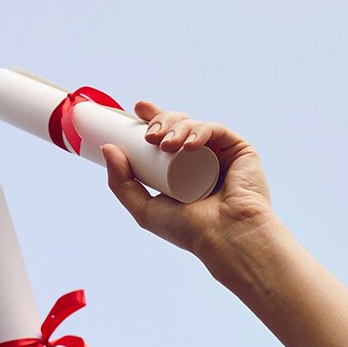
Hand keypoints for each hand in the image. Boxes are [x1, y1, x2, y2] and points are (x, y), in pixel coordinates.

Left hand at [103, 109, 275, 282]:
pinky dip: (201, 131)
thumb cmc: (189, 230)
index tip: (134, 109)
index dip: (149, 118)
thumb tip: (107, 148)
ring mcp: (219, 152)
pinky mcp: (239, 149)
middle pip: (175, 126)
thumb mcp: (145, 209)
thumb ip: (121, 183)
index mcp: (178, 169)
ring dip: (176, 126)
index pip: (162, 136)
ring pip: (193, 124)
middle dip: (160, 121)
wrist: (226, 237)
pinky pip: (216, 130)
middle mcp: (199, 158)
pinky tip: (190, 144)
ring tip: (165, 144)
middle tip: (149, 136)